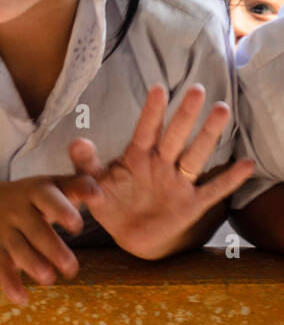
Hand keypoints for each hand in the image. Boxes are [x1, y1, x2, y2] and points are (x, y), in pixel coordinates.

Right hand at [0, 175, 99, 305]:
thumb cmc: (40, 195)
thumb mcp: (57, 184)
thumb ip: (79, 186)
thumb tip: (99, 194)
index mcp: (37, 191)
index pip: (48, 199)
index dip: (62, 211)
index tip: (77, 226)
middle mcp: (19, 210)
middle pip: (34, 228)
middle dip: (51, 248)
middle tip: (71, 268)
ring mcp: (8, 230)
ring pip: (16, 247)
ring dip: (31, 264)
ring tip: (49, 280)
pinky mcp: (1, 250)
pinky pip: (2, 266)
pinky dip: (10, 283)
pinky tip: (21, 299)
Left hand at [68, 84, 253, 259]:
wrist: (127, 236)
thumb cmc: (110, 202)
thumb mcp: (93, 183)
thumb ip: (85, 163)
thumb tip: (77, 141)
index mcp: (136, 157)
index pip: (145, 130)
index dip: (152, 111)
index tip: (159, 88)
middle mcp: (160, 164)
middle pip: (174, 136)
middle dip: (185, 115)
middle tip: (197, 90)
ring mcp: (178, 183)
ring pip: (195, 155)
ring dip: (208, 134)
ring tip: (222, 110)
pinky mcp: (191, 204)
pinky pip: (213, 190)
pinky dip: (229, 179)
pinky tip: (248, 164)